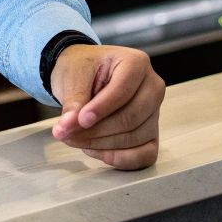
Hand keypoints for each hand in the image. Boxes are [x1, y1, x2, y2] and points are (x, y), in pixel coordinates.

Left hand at [49, 44, 164, 169]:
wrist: (85, 74)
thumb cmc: (83, 70)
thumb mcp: (73, 77)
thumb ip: (73, 102)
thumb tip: (67, 127)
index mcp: (136, 63)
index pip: (122, 92)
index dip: (100, 110)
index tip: (78, 120)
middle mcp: (152, 86)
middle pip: (130, 118)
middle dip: (96, 131)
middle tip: (67, 133)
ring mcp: (154, 111)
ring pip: (134, 138)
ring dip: (102, 145)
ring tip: (75, 139)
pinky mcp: (151, 132)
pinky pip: (144, 154)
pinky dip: (120, 159)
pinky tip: (96, 151)